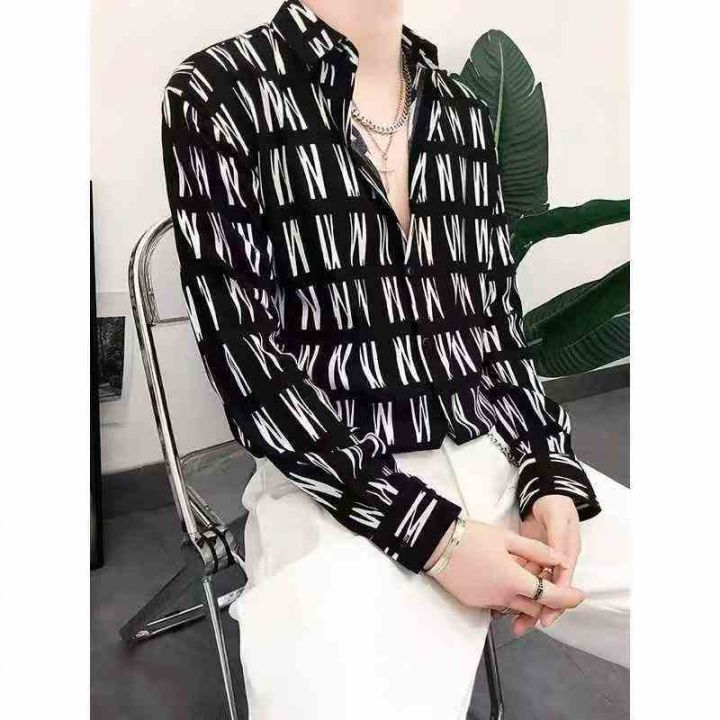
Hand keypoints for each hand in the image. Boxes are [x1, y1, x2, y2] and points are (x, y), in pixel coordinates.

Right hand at [429, 519, 584, 615]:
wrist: (435, 544)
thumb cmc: (472, 536)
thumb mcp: (506, 537)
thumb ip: (536, 550)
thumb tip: (560, 559)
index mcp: (514, 580)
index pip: (550, 597)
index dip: (568, 598)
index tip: (580, 595)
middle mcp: (503, 598)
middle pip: (535, 608)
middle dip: (547, 599)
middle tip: (545, 579)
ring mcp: (487, 603)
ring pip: (517, 608)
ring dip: (526, 598)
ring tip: (522, 575)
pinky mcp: (474, 604)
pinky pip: (499, 605)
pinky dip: (508, 597)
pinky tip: (502, 579)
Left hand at [513, 496, 581, 635]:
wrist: (543, 494)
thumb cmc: (555, 506)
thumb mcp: (558, 520)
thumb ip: (557, 541)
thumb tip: (561, 563)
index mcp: (567, 556)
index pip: (560, 585)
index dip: (553, 603)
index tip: (544, 620)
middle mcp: (555, 563)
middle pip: (546, 592)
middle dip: (535, 610)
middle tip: (520, 627)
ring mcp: (540, 561)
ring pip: (532, 587)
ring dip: (522, 602)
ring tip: (507, 619)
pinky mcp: (527, 557)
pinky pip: (521, 576)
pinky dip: (513, 587)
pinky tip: (499, 599)